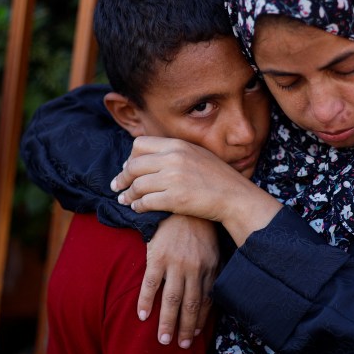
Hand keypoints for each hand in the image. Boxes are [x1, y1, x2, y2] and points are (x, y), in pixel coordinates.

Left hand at [111, 136, 280, 243]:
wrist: (235, 197)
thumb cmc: (218, 178)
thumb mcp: (197, 154)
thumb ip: (175, 152)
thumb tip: (151, 157)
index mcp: (178, 145)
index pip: (140, 144)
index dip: (130, 157)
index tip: (128, 167)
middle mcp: (173, 159)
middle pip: (134, 165)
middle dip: (122, 178)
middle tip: (117, 186)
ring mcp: (173, 178)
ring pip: (137, 185)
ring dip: (128, 195)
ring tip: (125, 200)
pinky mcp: (175, 199)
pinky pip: (146, 202)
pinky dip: (138, 206)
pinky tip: (138, 208)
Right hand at [139, 214, 218, 348]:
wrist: (180, 206)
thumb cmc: (198, 229)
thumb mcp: (212, 249)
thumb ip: (211, 271)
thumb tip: (209, 294)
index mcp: (210, 268)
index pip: (206, 301)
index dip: (200, 320)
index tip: (195, 335)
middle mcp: (194, 269)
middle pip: (190, 305)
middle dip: (185, 328)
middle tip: (180, 345)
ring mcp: (175, 264)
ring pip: (172, 300)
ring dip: (167, 322)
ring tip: (163, 339)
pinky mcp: (157, 257)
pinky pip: (151, 285)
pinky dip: (146, 302)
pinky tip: (143, 315)